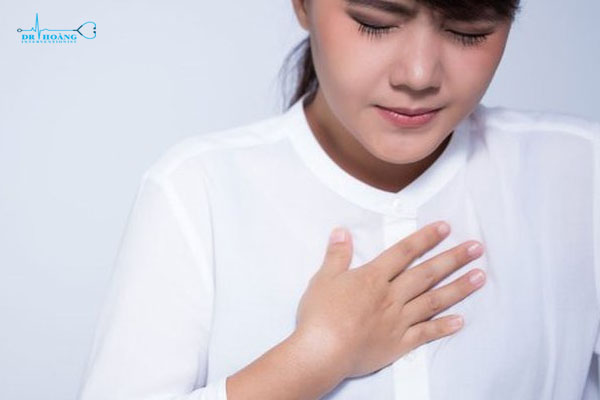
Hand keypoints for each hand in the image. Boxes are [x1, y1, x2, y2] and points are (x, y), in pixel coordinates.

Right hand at [294, 220, 484, 379]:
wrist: (322, 351)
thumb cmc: (320, 315)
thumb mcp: (324, 278)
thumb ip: (337, 255)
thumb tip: (342, 231)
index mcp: (373, 278)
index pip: (404, 252)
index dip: (425, 238)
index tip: (446, 228)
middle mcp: (391, 296)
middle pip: (426, 273)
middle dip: (453, 258)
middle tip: (476, 248)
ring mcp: (398, 320)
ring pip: (433, 301)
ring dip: (458, 288)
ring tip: (480, 277)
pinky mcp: (398, 343)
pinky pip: (425, 333)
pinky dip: (443, 327)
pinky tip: (460, 321)